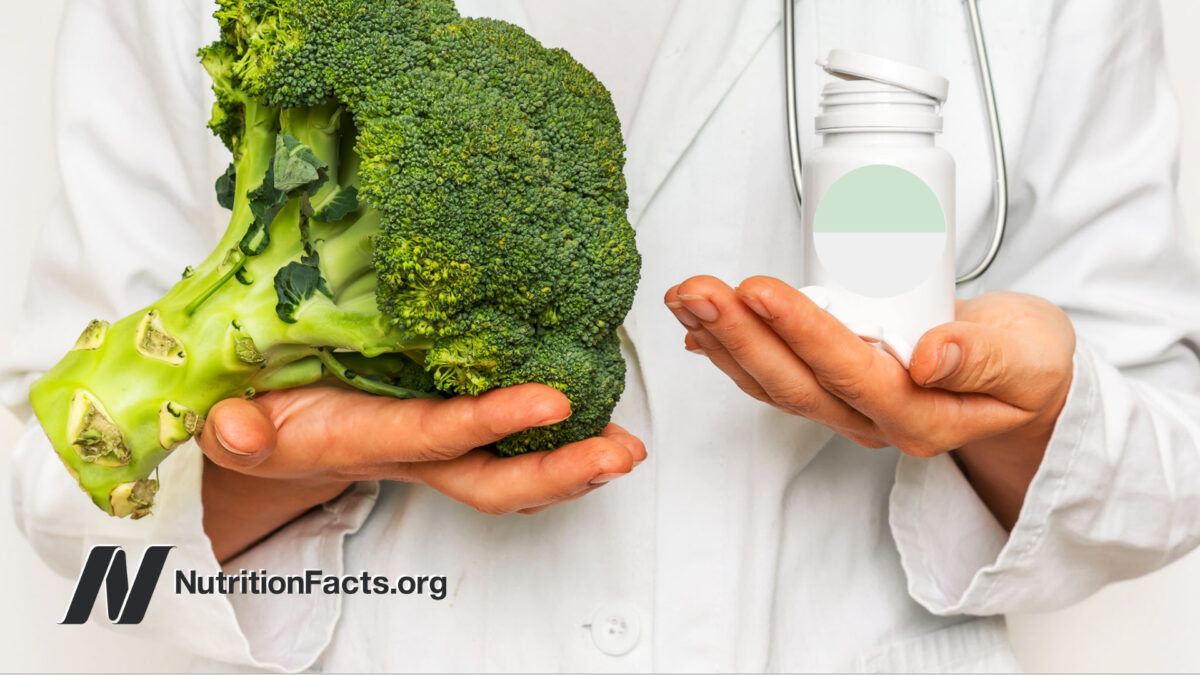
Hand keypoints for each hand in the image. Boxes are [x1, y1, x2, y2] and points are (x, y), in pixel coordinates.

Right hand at [197, 383, 645, 561]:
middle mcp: (411, 454)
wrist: (269, 443)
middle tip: (622, 455)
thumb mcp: (236, 421)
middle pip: (493, 482)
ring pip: (510, 475)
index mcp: (363, 440)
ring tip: (627, 448)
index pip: (436, 434)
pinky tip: (594, 422)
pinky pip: (506, 452)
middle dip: (559, 475)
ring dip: (571, 466)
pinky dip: (554, 445)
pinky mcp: (445, 433)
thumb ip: (236, 432)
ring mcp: (435, 450)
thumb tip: (233, 426)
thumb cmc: (261, 420)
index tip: (553, 399)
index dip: (493, 423)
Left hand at [665, 275, 1074, 527]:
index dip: (802, 332)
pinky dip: (731, 352)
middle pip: (794, 382)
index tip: (760, 290)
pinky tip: (697, 329)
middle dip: (738, 334)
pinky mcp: (833, 392)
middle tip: (697, 290)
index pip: (849, 374)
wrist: (1023, 383)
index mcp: (921, 416)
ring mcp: (848, 410)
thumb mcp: (1032, 357)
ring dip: (722, 339)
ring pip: (773, 381)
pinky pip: (773, 378)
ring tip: (685, 296)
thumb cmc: (1029, 365)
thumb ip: (986, 358)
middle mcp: (874, 421)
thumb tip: (930, 356)